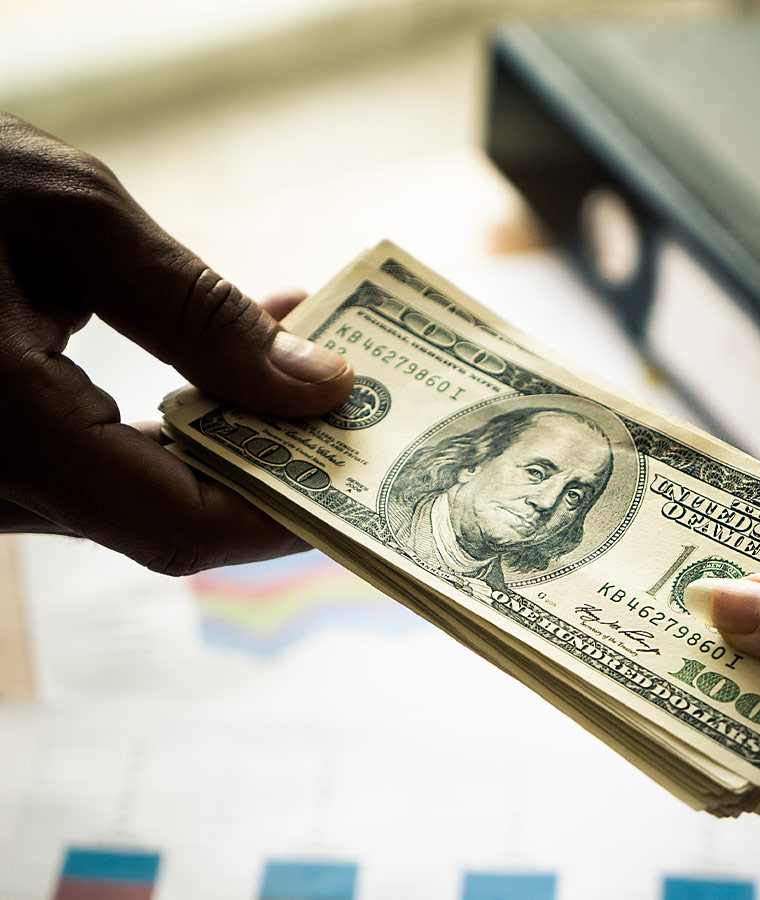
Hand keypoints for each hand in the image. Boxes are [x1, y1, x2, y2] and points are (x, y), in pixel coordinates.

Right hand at [0, 113, 354, 572]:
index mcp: (2, 425)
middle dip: (278, 465)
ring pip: (144, 489)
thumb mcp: (70, 217)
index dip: (281, 514)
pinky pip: (107, 458)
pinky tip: (236, 354)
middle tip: (361, 412)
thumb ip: (197, 311)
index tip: (362, 478)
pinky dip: (183, 419)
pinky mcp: (3, 449)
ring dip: (239, 434)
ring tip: (313, 358)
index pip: (174, 525)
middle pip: (171, 515)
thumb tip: (320, 386)